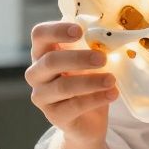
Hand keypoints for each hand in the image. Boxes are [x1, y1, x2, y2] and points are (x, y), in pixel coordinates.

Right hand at [25, 21, 117, 143]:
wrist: (90, 119)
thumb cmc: (87, 80)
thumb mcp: (89, 60)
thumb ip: (91, 44)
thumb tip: (109, 28)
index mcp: (43, 53)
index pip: (39, 35)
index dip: (56, 30)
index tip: (79, 30)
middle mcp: (36, 73)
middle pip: (50, 61)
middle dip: (78, 58)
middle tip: (102, 58)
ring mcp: (42, 96)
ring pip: (63, 86)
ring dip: (90, 82)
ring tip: (112, 79)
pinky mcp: (54, 116)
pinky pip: (74, 106)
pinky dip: (96, 99)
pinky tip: (112, 93)